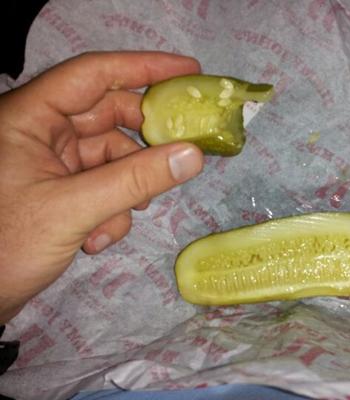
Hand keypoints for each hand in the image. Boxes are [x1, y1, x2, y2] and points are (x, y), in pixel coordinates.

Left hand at [0, 52, 203, 322]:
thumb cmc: (5, 245)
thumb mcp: (73, 210)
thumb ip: (135, 180)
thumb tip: (193, 155)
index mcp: (30, 117)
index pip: (94, 75)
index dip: (144, 68)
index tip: (190, 72)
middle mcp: (41, 131)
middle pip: (109, 117)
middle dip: (142, 145)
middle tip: (181, 153)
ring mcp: (50, 162)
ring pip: (110, 158)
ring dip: (124, 190)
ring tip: (117, 220)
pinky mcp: (58, 189)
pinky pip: (101, 185)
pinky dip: (110, 210)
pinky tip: (96, 239)